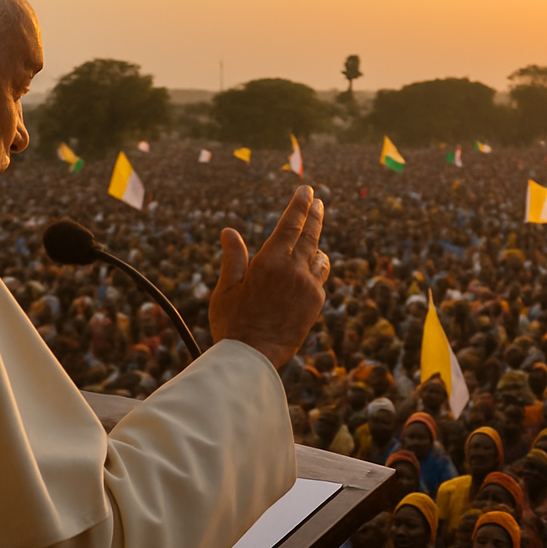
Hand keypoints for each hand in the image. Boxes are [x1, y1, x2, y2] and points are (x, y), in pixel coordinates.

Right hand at [210, 186, 329, 367]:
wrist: (254, 357)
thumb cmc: (233, 323)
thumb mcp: (226, 288)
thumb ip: (233, 257)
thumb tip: (229, 231)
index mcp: (270, 261)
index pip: (290, 224)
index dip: (300, 205)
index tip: (306, 190)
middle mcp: (294, 270)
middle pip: (310, 235)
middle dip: (315, 215)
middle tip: (319, 202)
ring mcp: (309, 286)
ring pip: (319, 257)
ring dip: (317, 245)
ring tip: (314, 238)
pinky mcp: (316, 303)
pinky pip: (320, 278)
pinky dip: (316, 268)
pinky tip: (311, 268)